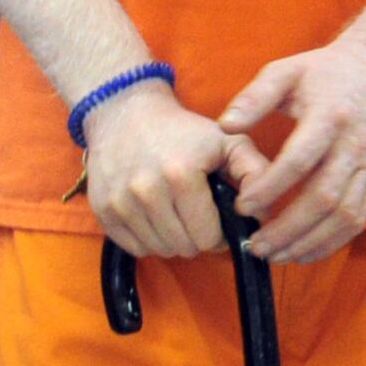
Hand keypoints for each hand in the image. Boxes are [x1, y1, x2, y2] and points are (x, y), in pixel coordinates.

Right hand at [81, 86, 255, 262]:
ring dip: (173, 240)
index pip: (207, 237)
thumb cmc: (184, 131)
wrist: (124, 115)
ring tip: (177, 216)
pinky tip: (155, 218)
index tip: (218, 220)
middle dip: (197, 238)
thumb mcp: (228, 140)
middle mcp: (146, 191)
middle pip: (184, 248)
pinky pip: (134, 247)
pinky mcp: (102, 211)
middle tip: (198, 218)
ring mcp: (120, 203)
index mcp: (181, 175)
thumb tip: (263, 214)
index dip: (220, 235)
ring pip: (158, 250)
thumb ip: (255, 172)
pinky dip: (148, 240)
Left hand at [223, 29, 365, 264]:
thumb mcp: (285, 71)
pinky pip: (359, 218)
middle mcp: (355, 144)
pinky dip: (332, 241)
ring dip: (308, 241)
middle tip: (254, 245)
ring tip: (273, 255)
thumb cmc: (323, 71)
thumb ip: (254, 97)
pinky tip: (301, 252)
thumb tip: (224, 125)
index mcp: (330, 116)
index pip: (300, 160)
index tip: (241, 206)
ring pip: (345, 214)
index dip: (270, 187)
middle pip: (324, 197)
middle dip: (287, 228)